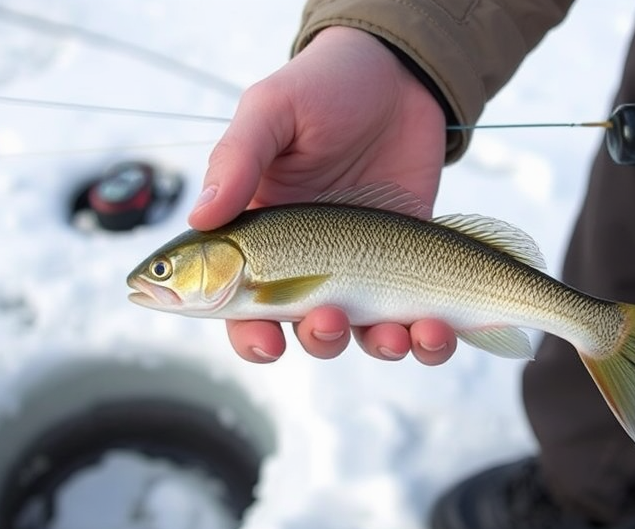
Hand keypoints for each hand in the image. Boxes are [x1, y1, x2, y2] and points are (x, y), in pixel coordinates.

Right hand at [190, 26, 456, 363]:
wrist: (401, 74)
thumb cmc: (326, 85)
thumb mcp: (273, 109)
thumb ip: (237, 159)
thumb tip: (199, 216)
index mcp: (260, 236)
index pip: (240, 303)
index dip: (248, 333)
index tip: (266, 340)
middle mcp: (306, 263)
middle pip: (301, 330)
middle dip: (316, 338)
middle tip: (329, 318)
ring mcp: (360, 269)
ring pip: (362, 335)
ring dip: (379, 347)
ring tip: (397, 333)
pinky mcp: (411, 267)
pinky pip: (417, 322)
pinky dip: (428, 340)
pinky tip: (435, 329)